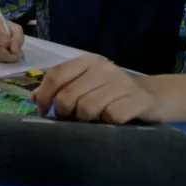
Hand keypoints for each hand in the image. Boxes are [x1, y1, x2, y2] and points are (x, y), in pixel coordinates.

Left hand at [33, 54, 162, 123]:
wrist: (153, 97)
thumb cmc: (112, 93)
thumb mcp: (86, 85)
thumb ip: (62, 88)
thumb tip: (33, 97)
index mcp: (88, 61)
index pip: (56, 75)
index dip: (44, 96)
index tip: (43, 111)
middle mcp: (104, 68)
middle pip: (68, 96)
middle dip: (64, 113)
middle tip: (70, 119)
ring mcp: (121, 83)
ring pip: (87, 109)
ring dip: (85, 120)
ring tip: (92, 120)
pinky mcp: (137, 100)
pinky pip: (110, 117)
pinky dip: (107, 124)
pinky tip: (111, 122)